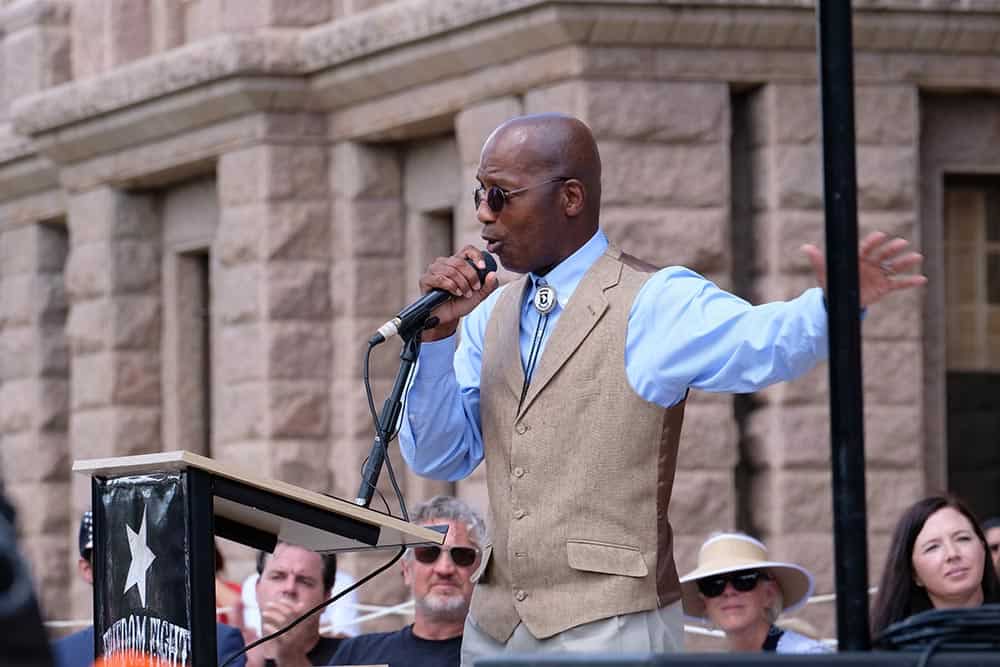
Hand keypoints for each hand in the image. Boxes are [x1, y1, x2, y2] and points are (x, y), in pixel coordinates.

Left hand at [259, 600, 316, 666]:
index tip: (280, 599)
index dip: (288, 603)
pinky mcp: (284, 646)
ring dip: (272, 614)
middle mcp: (300, 630)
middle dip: (277, 606)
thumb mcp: (299, 630)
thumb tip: (300, 604)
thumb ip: (299, 618)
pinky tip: (265, 625)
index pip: (297, 609)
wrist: (294, 662)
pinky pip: (276, 633)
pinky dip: (270, 627)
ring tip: (264, 612)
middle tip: (268, 604)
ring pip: (282, 621)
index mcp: (304, 625)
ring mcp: (292, 638)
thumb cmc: (295, 644)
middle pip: (289, 613)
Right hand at [418, 245, 498, 340]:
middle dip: (471, 276)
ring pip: (451, 270)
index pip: (467, 250)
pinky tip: (455, 293)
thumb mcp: (479, 296)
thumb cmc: (461, 304)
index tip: (483, 268)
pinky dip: (451, 286)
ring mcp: (433, 270)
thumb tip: (493, 274)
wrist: (448, 318)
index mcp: (457, 262)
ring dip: (461, 283)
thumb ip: (488, 286)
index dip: (476, 256)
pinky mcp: (425, 279)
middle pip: (460, 261)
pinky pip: (439, 278)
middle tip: (475, 288)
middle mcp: (444, 263)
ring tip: (465, 294)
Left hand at [801, 231, 926, 307]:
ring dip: (905, 262)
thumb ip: (818, 260)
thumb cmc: (833, 281)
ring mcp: (879, 275)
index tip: (880, 236)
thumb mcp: (825, 272)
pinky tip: (922, 279)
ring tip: (917, 257)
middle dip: (892, 249)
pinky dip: (910, 282)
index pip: (866, 247)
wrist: (840, 300)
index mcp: (858, 257)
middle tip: (902, 243)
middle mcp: (871, 263)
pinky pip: (899, 284)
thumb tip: (806, 248)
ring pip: (894, 267)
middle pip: (883, 254)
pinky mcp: (884, 287)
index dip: (873, 242)